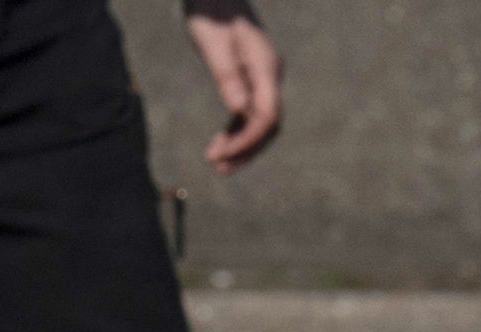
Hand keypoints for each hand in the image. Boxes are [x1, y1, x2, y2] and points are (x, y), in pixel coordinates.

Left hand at [181, 2, 282, 168]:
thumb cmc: (210, 12)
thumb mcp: (212, 42)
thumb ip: (227, 76)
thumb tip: (238, 111)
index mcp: (266, 68)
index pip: (266, 116)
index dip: (247, 139)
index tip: (222, 154)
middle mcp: (270, 76)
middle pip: (267, 125)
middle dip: (245, 149)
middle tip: (219, 167)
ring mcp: (263, 78)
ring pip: (259, 121)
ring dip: (240, 143)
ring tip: (217, 162)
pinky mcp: (251, 78)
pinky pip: (249, 111)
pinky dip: (236, 128)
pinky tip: (221, 141)